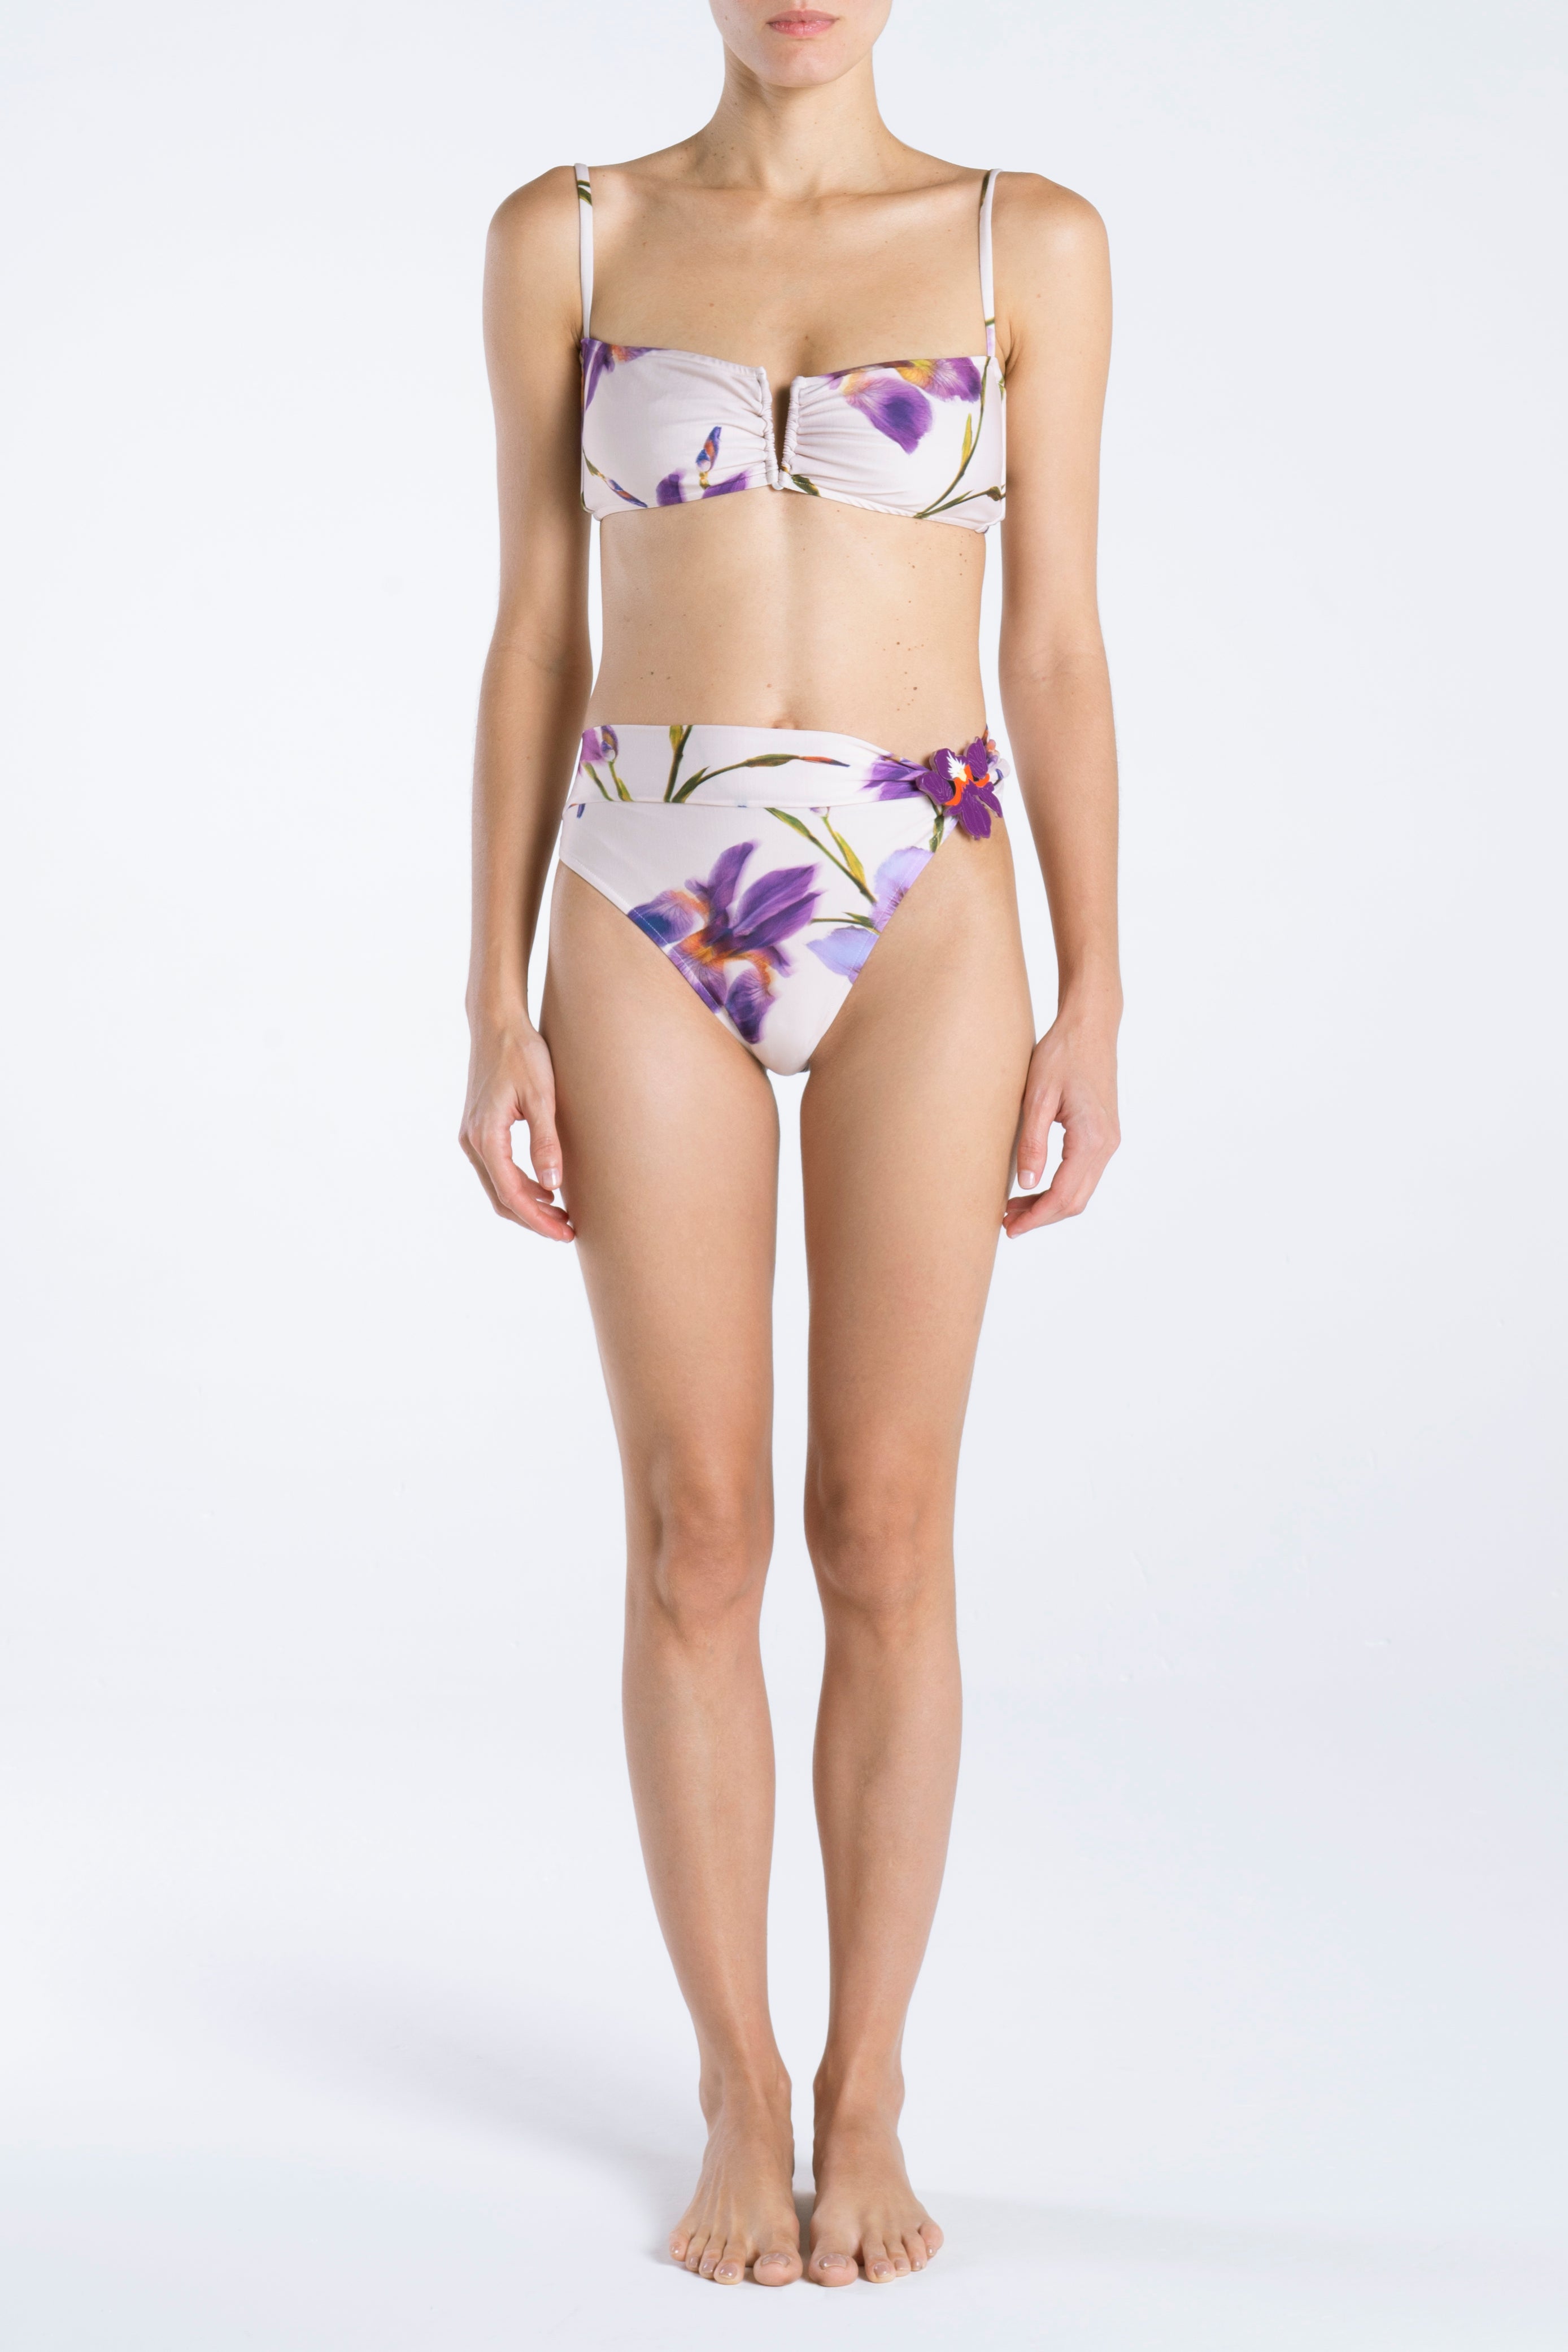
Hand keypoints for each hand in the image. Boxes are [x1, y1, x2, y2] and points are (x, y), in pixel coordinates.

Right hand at [459, 1015, 574, 1240]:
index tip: (566, 1233)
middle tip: (568, 1231)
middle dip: (534, 1220)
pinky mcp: (479, 1129)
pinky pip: (496, 1170)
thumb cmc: (522, 1053)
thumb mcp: (541, 1096)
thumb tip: (553, 1186)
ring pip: (497, 1186)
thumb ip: (546, 1142)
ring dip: (527, 1205)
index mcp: (486, 1137)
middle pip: (501, 1198)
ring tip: (561, 1214)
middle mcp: (473, 1141)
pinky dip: (519, 1186)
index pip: (511, 1194)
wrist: (496, 1023)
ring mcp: (472, 1136)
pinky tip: (546, 1187)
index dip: (539, 1220)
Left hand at [1003, 1011, 1119, 1238]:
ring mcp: (1109, 1141)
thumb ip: (1033, 1142)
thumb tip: (1026, 1183)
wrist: (1090, 1028)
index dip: (1036, 1218)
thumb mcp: (1038, 1096)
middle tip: (1006, 1222)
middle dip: (1041, 1217)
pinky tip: (1034, 1186)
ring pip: (1081, 1191)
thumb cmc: (1062, 1054)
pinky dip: (1059, 1188)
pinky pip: (1083, 1175)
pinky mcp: (1104, 1135)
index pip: (1064, 1195)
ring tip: (1014, 1207)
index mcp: (1092, 1138)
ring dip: (1049, 1204)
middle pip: (1075, 1201)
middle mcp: (1107, 1145)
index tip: (1010, 1229)